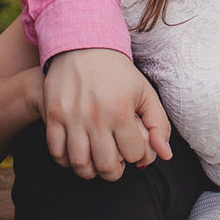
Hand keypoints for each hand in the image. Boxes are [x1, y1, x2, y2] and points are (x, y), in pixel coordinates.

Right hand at [43, 48, 173, 180]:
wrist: (83, 47)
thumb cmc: (117, 73)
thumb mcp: (144, 93)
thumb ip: (159, 125)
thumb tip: (166, 156)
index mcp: (121, 110)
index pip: (134, 155)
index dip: (137, 157)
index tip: (133, 149)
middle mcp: (96, 116)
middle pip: (106, 166)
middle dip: (114, 172)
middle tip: (115, 165)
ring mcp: (72, 117)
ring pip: (80, 164)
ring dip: (90, 171)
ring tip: (96, 162)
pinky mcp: (53, 115)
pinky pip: (56, 152)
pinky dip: (66, 161)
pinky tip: (76, 153)